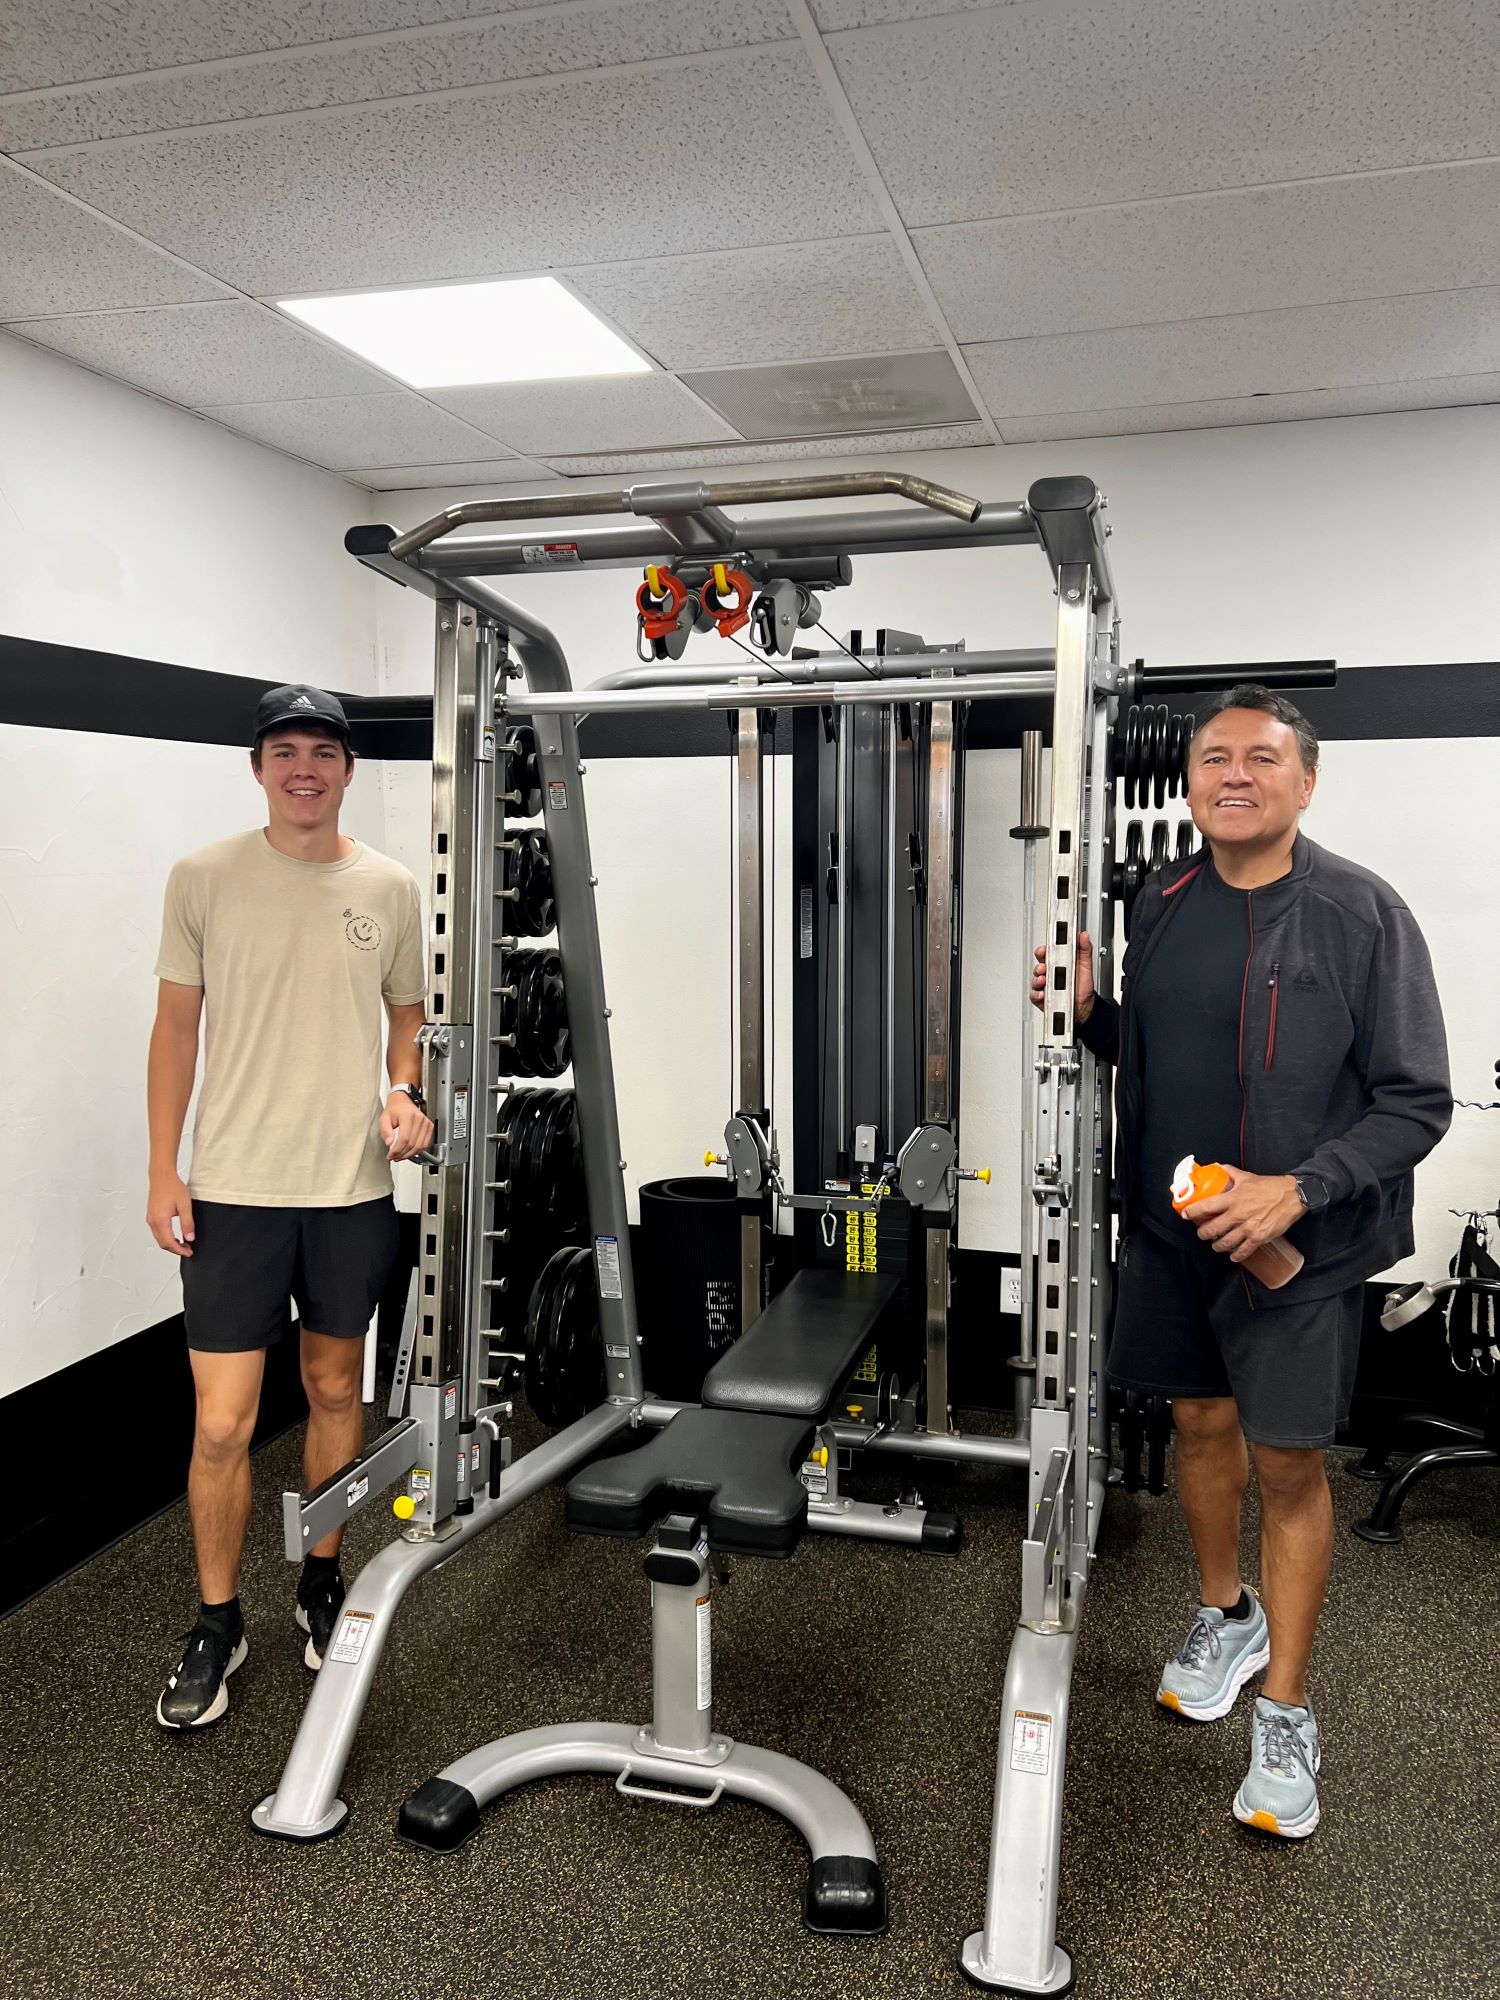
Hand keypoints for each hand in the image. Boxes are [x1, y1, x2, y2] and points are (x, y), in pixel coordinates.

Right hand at [147, 1174, 194, 1256]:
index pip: (169, 1243)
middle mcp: (152, 1221)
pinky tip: (176, 1236)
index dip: (179, 1250)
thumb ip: (187, 1223)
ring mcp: (150, 1219)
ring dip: (171, 1244)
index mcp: (160, 1220)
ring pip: (159, 1239)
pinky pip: (157, 1232)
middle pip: (162, 1243)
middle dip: (175, 1249)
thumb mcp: (185, 1205)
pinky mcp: (151, 1216)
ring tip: (184, 1244)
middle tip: (188, 1250)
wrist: (162, 1176)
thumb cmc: (172, 1187)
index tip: (189, 1252)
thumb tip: (189, 1238)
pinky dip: (166, 1237)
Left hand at [382, 1090, 434, 1162]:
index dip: (397, 1150)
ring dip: (409, 1154)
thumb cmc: (394, 1110)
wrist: (402, 1102)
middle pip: (412, 1144)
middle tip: (394, 1157)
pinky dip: (417, 1151)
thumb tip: (389, 1143)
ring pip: (420, 1146)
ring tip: (400, 1156)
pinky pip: (425, 1144)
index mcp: (408, 1115)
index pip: (404, 1138)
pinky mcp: (429, 1127)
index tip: (390, 1155)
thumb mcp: (384, 1118)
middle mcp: (419, 1119)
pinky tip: (409, 1152)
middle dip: (402, 1154)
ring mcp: (426, 1123)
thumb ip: (385, 1131)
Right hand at [1030, 931, 1094, 1022]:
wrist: (1084, 1006)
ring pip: (1035, 980)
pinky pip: (1034, 995)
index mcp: (1058, 962)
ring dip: (1037, 979)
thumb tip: (1083, 936)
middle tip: (1043, 967)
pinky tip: (1043, 993)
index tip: (1045, 950)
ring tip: (1043, 980)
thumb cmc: (1083, 986)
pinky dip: (1037, 994)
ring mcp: (1045, 985)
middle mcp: (1050, 973)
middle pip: (1038, 966)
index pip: (1047, 953)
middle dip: (1039, 966)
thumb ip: (1084, 949)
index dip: (1044, 950)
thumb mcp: (1086, 965)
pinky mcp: (1041, 998)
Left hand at [1187, 1169, 1304, 1262]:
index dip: (1192, 1212)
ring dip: (1216, 1245)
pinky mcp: (1259, 1238)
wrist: (1292, 1196)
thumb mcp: (1246, 1176)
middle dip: (1202, 1233)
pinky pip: (1243, 1251)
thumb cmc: (1269, 1186)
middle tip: (1201, 1233)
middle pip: (1211, 1229)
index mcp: (1232, 1199)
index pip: (1205, 1207)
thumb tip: (1215, 1167)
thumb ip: (1229, 1172)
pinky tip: (1232, 1255)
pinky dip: (1235, 1255)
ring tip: (1215, 1244)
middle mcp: (1237, 1214)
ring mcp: (1248, 1228)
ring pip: (1224, 1242)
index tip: (1185, 1215)